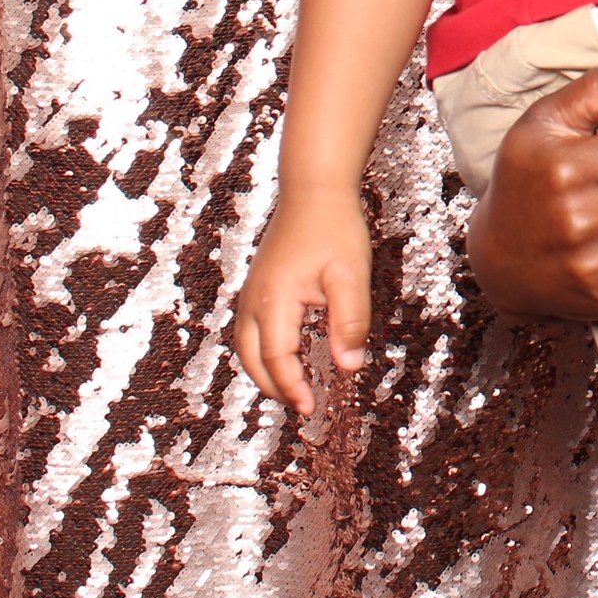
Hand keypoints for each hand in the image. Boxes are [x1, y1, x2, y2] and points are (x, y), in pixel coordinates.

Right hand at [233, 185, 373, 416]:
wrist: (314, 189)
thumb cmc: (335, 228)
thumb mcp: (351, 276)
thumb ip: (350, 322)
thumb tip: (348, 366)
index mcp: (273, 300)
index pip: (276, 357)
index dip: (292, 387)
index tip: (311, 409)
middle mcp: (253, 299)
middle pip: (251, 358)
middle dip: (273, 386)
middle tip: (302, 405)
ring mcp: (251, 291)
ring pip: (246, 345)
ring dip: (265, 371)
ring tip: (293, 388)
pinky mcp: (257, 285)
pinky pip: (251, 329)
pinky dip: (263, 351)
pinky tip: (286, 356)